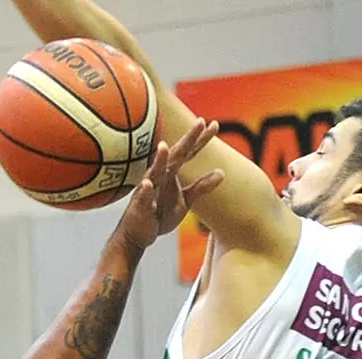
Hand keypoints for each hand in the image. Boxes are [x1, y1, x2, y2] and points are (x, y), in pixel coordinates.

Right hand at [115, 118, 223, 250]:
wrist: (138, 234)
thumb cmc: (160, 213)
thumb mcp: (185, 200)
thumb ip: (201, 186)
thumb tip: (222, 173)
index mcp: (171, 173)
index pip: (188, 152)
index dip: (201, 139)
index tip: (214, 124)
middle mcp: (160, 176)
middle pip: (175, 155)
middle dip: (187, 140)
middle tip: (200, 122)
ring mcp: (148, 189)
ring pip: (154, 172)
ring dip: (158, 160)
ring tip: (163, 147)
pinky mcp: (139, 206)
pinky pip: (142, 198)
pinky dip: (144, 191)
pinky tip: (146, 184)